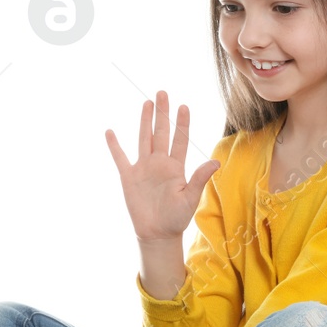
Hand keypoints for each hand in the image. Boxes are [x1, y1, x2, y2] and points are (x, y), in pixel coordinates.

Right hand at [105, 91, 218, 242]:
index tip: (184, 106)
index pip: (179, 139)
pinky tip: (110, 132)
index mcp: (176, 167)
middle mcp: (160, 163)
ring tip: (146, 103)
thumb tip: (216, 162)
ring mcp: (144, 168)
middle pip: (161, 132)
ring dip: (144, 121)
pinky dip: (115, 146)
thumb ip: (199, 178)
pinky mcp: (129, 177)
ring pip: (143, 139)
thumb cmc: (176, 218)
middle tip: (162, 93)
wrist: (157, 233)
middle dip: (162, 113)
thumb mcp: (190, 198)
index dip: (182, 123)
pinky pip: (120, 158)